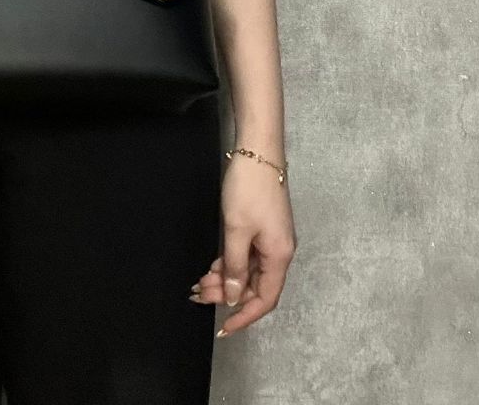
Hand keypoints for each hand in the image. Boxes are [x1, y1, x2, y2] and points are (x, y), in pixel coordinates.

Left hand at [189, 151, 296, 337]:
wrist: (257, 150)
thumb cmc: (249, 187)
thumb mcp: (236, 229)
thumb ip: (234, 266)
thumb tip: (234, 296)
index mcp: (279, 256)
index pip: (264, 299)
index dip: (244, 316)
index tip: (224, 328)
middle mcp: (279, 251)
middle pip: (255, 286)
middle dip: (228, 295)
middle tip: (199, 296)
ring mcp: (271, 238)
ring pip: (248, 270)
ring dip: (225, 279)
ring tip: (200, 283)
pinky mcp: (262, 227)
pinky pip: (246, 255)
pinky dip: (229, 262)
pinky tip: (212, 267)